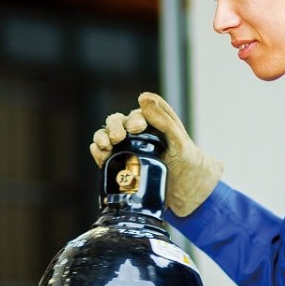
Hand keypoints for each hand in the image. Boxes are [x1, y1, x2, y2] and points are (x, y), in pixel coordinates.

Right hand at [89, 92, 222, 215]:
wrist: (186, 188)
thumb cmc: (186, 159)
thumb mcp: (179, 139)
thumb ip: (163, 119)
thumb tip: (143, 97)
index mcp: (150, 122)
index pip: (135, 115)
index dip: (133, 119)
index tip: (137, 128)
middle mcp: (134, 133)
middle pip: (116, 122)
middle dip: (114, 127)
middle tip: (118, 138)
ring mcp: (124, 148)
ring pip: (105, 136)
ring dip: (101, 138)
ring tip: (105, 146)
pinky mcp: (117, 165)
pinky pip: (103, 156)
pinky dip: (97, 153)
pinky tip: (101, 154)